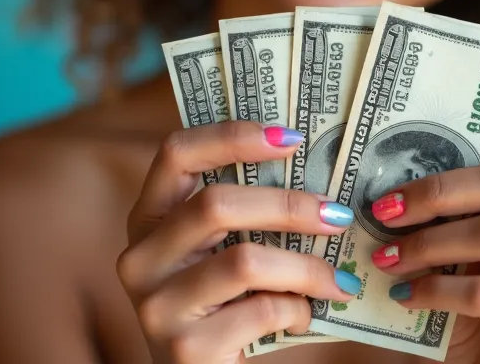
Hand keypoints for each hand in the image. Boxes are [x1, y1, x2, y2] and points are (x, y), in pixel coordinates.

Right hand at [117, 121, 358, 362]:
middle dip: (289, 206)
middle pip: (216, 204)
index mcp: (149, 216)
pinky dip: (296, 310)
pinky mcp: (182, 349)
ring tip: (338, 278)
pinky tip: (305, 314)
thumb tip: (316, 165)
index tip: (290, 138)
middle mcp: (140, 256)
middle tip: (337, 214)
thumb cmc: (223, 299)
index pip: (177, 152)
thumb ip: (244, 210)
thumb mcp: (217, 248)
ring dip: (305, 267)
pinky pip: (259, 312)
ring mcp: (155, 305)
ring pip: (245, 260)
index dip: (233, 136)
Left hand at [369, 164, 479, 363]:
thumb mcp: (469, 264)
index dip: (442, 180)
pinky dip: (433, 290)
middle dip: (436, 196)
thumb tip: (397, 195)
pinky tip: (404, 297)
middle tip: (386, 214)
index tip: (392, 195)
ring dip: (427, 245)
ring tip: (388, 259)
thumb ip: (454, 227)